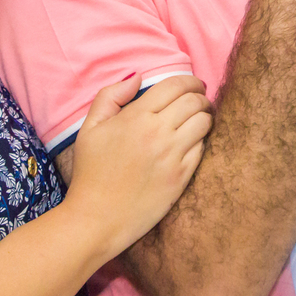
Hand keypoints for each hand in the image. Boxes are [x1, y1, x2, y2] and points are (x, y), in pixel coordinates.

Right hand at [64, 74, 211, 259]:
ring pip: (204, 122)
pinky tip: (193, 142)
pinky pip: (203, 148)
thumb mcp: (89, 128)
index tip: (193, 85)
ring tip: (200, 119)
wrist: (96, 219)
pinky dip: (202, 140)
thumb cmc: (90, 173)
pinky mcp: (181, 177)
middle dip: (200, 95)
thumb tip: (138, 77)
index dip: (190, 80)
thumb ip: (111, 96)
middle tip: (199, 99)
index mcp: (136, 116)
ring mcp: (172, 155)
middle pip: (194, 100)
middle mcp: (157, 132)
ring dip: (205, 116)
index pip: (175, 85)